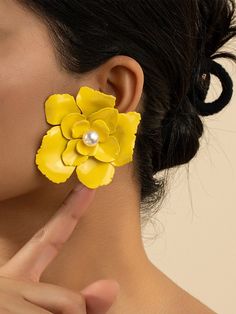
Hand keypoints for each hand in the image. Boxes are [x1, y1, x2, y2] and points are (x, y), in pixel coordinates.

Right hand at [0, 185, 119, 312]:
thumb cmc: (7, 312)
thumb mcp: (39, 311)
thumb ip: (73, 303)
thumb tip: (110, 287)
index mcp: (16, 278)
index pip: (51, 237)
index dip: (72, 209)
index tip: (88, 185)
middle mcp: (8, 284)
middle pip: (70, 300)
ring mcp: (5, 299)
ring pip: (70, 310)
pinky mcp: (7, 309)